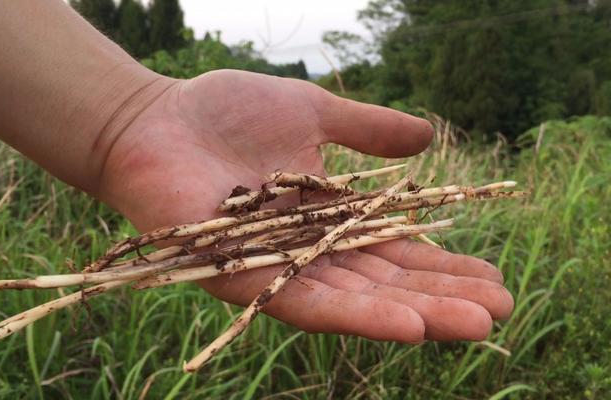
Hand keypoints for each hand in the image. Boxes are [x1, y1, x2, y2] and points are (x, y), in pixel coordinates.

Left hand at [98, 69, 513, 342]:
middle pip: (383, 281)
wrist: (154, 120)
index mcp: (327, 217)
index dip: (442, 262)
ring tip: (473, 325)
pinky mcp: (245, 281)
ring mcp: (277, 270)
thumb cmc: (226, 113)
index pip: (394, 248)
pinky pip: (307, 304)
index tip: (493, 272)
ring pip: (356, 300)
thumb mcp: (312, 112)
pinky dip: (358, 316)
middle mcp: (308, 251)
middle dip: (442, 296)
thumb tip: (430, 136)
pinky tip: (410, 326)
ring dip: (416, 314)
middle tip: (500, 311)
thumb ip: (367, 129)